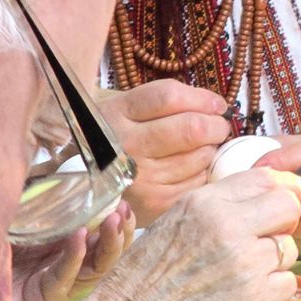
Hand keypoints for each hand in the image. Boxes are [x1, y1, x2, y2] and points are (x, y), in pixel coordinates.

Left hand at [0, 202, 135, 300]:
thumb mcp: (16, 213)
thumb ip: (34, 194)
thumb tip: (42, 152)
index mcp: (63, 246)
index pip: (101, 234)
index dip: (115, 218)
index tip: (122, 198)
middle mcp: (64, 265)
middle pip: (105, 253)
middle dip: (120, 231)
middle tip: (123, 210)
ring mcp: (56, 285)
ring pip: (95, 268)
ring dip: (109, 244)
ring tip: (114, 221)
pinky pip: (65, 279)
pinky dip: (74, 257)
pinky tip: (79, 237)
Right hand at [80, 168, 300, 300]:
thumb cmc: (145, 277)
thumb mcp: (175, 221)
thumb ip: (218, 205)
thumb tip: (267, 191)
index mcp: (204, 202)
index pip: (264, 177)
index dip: (283, 187)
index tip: (288, 198)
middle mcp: (226, 225)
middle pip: (288, 206)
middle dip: (284, 222)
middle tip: (266, 238)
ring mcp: (242, 261)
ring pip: (289, 248)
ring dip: (274, 261)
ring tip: (242, 273)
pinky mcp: (253, 295)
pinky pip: (288, 282)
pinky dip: (273, 290)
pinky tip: (246, 294)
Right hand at [98, 79, 232, 224]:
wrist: (82, 184)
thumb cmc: (115, 138)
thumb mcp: (126, 109)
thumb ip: (166, 102)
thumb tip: (216, 106)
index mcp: (118, 114)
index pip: (169, 97)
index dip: (203, 98)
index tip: (218, 104)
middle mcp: (126, 146)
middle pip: (191, 128)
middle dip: (216, 125)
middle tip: (219, 126)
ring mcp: (140, 178)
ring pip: (199, 156)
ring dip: (210, 150)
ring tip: (202, 148)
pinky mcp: (154, 204)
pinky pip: (197, 183)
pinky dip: (203, 173)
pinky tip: (192, 169)